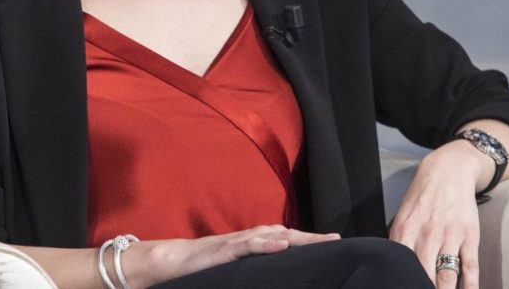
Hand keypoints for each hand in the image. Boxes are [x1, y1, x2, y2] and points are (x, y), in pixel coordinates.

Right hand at [126, 225, 340, 287]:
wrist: (172, 262)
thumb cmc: (203, 267)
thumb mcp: (235, 269)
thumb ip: (253, 266)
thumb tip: (274, 273)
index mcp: (252, 244)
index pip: (286, 239)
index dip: (308, 241)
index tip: (332, 244)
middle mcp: (249, 238)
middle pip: (286, 234)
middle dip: (311, 237)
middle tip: (336, 240)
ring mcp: (237, 242)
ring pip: (272, 236)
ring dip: (297, 237)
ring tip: (320, 240)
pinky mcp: (224, 250)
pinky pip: (249, 245)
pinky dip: (267, 244)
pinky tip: (283, 245)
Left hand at [389, 142, 491, 287]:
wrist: (448, 171)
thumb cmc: (422, 197)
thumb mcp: (402, 216)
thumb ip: (398, 242)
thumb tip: (394, 267)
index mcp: (405, 231)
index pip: (400, 266)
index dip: (403, 281)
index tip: (404, 287)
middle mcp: (426, 235)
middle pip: (424, 275)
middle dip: (424, 288)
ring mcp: (449, 236)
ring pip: (447, 275)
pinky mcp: (469, 236)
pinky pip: (470, 267)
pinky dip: (470, 286)